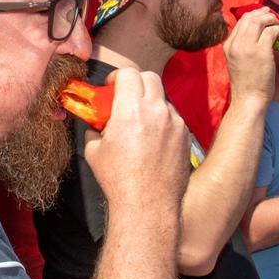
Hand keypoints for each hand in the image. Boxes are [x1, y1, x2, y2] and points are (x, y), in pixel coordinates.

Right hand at [84, 69, 188, 214]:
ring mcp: (174, 122)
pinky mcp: (185, 136)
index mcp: (131, 109)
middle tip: (126, 97)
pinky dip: (163, 121)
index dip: (117, 77)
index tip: (111, 87)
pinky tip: (154, 139)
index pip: (128, 73)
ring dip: (151, 102)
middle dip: (136, 82)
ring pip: (163, 98)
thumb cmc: (118, 179)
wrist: (148, 204)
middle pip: (149, 77)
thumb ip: (94, 130)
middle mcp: (156, 110)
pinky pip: (174, 118)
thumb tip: (95, 124)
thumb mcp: (94, 151)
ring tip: (140, 122)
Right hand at [222, 6, 278, 102]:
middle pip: (249, 17)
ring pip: (260, 21)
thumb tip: (258, 34)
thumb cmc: (246, 84)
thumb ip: (242, 47)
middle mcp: (236, 44)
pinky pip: (272, 31)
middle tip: (273, 17)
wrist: (248, 100)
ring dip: (273, 20)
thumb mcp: (237, 61)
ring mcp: (248, 47)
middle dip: (263, 13)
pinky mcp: (261, 52)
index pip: (240, 21)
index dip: (254, 15)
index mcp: (228, 45)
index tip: (264, 17)